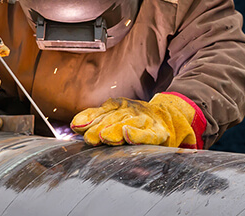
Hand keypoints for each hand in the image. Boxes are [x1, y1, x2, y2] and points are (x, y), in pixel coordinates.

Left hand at [70, 93, 204, 147]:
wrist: (170, 116)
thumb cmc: (136, 119)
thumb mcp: (115, 113)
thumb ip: (95, 118)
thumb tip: (74, 125)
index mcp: (119, 106)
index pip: (102, 112)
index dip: (89, 119)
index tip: (77, 126)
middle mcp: (131, 111)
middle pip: (113, 119)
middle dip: (100, 127)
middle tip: (90, 137)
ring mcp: (145, 121)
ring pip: (128, 124)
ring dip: (115, 131)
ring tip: (105, 137)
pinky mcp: (158, 132)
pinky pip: (147, 134)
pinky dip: (138, 135)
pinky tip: (128, 135)